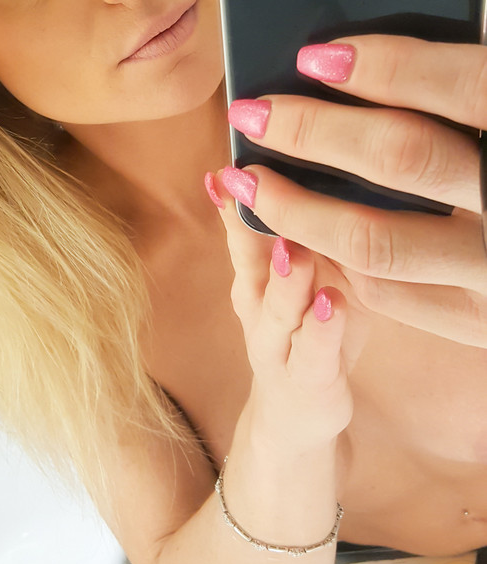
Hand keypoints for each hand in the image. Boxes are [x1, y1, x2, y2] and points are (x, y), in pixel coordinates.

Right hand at [206, 173, 354, 451]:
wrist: (301, 411)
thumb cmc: (313, 322)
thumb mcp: (310, 268)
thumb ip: (311, 221)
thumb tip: (328, 151)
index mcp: (256, 270)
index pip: (243, 222)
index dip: (237, 191)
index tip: (230, 156)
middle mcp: (257, 304)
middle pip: (249, 258)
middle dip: (248, 222)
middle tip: (249, 183)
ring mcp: (278, 344)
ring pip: (279, 308)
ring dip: (285, 277)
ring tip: (292, 247)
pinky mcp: (308, 380)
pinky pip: (314, 353)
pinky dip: (322, 329)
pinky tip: (332, 304)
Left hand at [223, 34, 486, 348]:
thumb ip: (479, 80)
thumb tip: (422, 32)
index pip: (465, 87)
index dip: (389, 65)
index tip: (319, 54)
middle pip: (404, 159)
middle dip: (315, 130)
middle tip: (254, 111)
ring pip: (378, 242)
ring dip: (299, 209)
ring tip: (248, 182)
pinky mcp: (485, 325)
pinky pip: (391, 293)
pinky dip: (337, 260)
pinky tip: (303, 228)